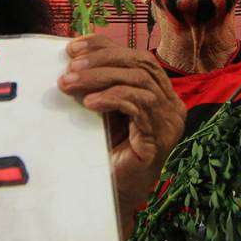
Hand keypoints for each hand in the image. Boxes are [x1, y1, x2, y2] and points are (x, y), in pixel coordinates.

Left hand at [57, 34, 185, 237]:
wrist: (112, 194)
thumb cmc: (106, 151)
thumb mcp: (102, 109)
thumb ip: (98, 83)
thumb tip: (72, 53)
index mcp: (160, 92)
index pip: (136, 56)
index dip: (104, 46)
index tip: (72, 47)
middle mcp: (171, 103)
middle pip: (140, 64)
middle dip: (100, 61)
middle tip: (68, 68)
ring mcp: (169, 120)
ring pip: (138, 81)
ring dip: (99, 78)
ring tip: (69, 84)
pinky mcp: (160, 137)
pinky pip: (138, 105)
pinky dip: (111, 98)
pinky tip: (88, 103)